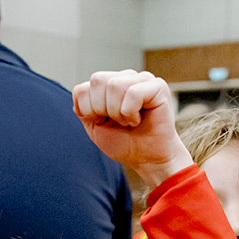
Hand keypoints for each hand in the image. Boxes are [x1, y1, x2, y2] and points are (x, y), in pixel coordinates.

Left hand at [72, 70, 193, 188]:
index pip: (82, 88)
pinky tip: (138, 120)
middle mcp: (126, 78)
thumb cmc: (125, 144)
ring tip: (129, 122)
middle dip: (101, 109)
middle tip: (117, 122)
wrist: (147, 160)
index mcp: (110, 84)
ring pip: (114, 85)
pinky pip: (133, 92)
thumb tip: (80, 91)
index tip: (103, 123)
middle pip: (97, 80)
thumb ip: (83, 108)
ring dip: (117, 112)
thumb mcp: (95, 127)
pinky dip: (130, 112)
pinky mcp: (158, 87)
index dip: (88, 111)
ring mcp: (143, 79)